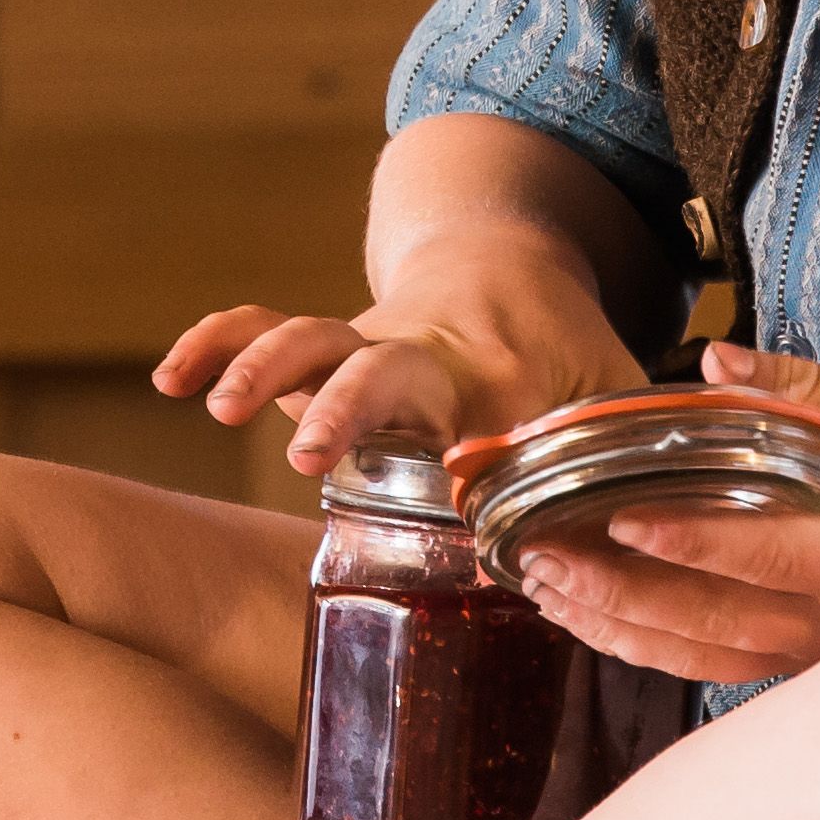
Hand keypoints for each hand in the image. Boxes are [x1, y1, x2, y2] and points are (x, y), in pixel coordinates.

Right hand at [159, 225, 644, 480]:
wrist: (514, 260)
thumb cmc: (571, 352)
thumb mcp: (617, 396)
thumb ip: (626, 468)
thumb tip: (647, 560)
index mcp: (491, 376)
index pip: (456, 404)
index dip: (420, 437)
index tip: (385, 472)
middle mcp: (422, 355)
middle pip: (367, 362)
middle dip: (331, 401)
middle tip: (304, 453)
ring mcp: (369, 345)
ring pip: (307, 336)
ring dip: (259, 361)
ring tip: (210, 401)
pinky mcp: (333, 344)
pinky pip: (265, 326)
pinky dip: (216, 340)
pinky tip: (172, 377)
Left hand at [489, 335, 819, 682]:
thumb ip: (814, 389)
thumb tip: (715, 360)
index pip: (777, 557)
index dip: (699, 542)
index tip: (626, 520)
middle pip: (719, 621)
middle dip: (623, 592)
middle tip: (543, 557)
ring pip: (706, 658)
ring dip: (619, 626)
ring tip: (544, 588)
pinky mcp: (807, 668)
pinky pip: (715, 668)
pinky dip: (647, 647)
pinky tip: (590, 619)